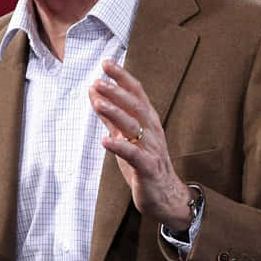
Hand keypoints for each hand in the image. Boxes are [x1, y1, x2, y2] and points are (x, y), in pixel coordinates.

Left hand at [88, 60, 192, 230]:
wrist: (165, 196)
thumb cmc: (143, 163)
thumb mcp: (126, 136)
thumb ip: (111, 116)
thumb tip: (94, 94)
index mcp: (148, 121)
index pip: (136, 93)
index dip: (122, 77)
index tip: (106, 63)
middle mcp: (152, 131)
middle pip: (136, 106)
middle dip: (117, 92)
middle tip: (98, 81)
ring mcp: (151, 149)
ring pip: (134, 127)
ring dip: (115, 114)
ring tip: (98, 103)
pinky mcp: (148, 168)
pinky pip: (134, 155)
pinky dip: (119, 147)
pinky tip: (104, 140)